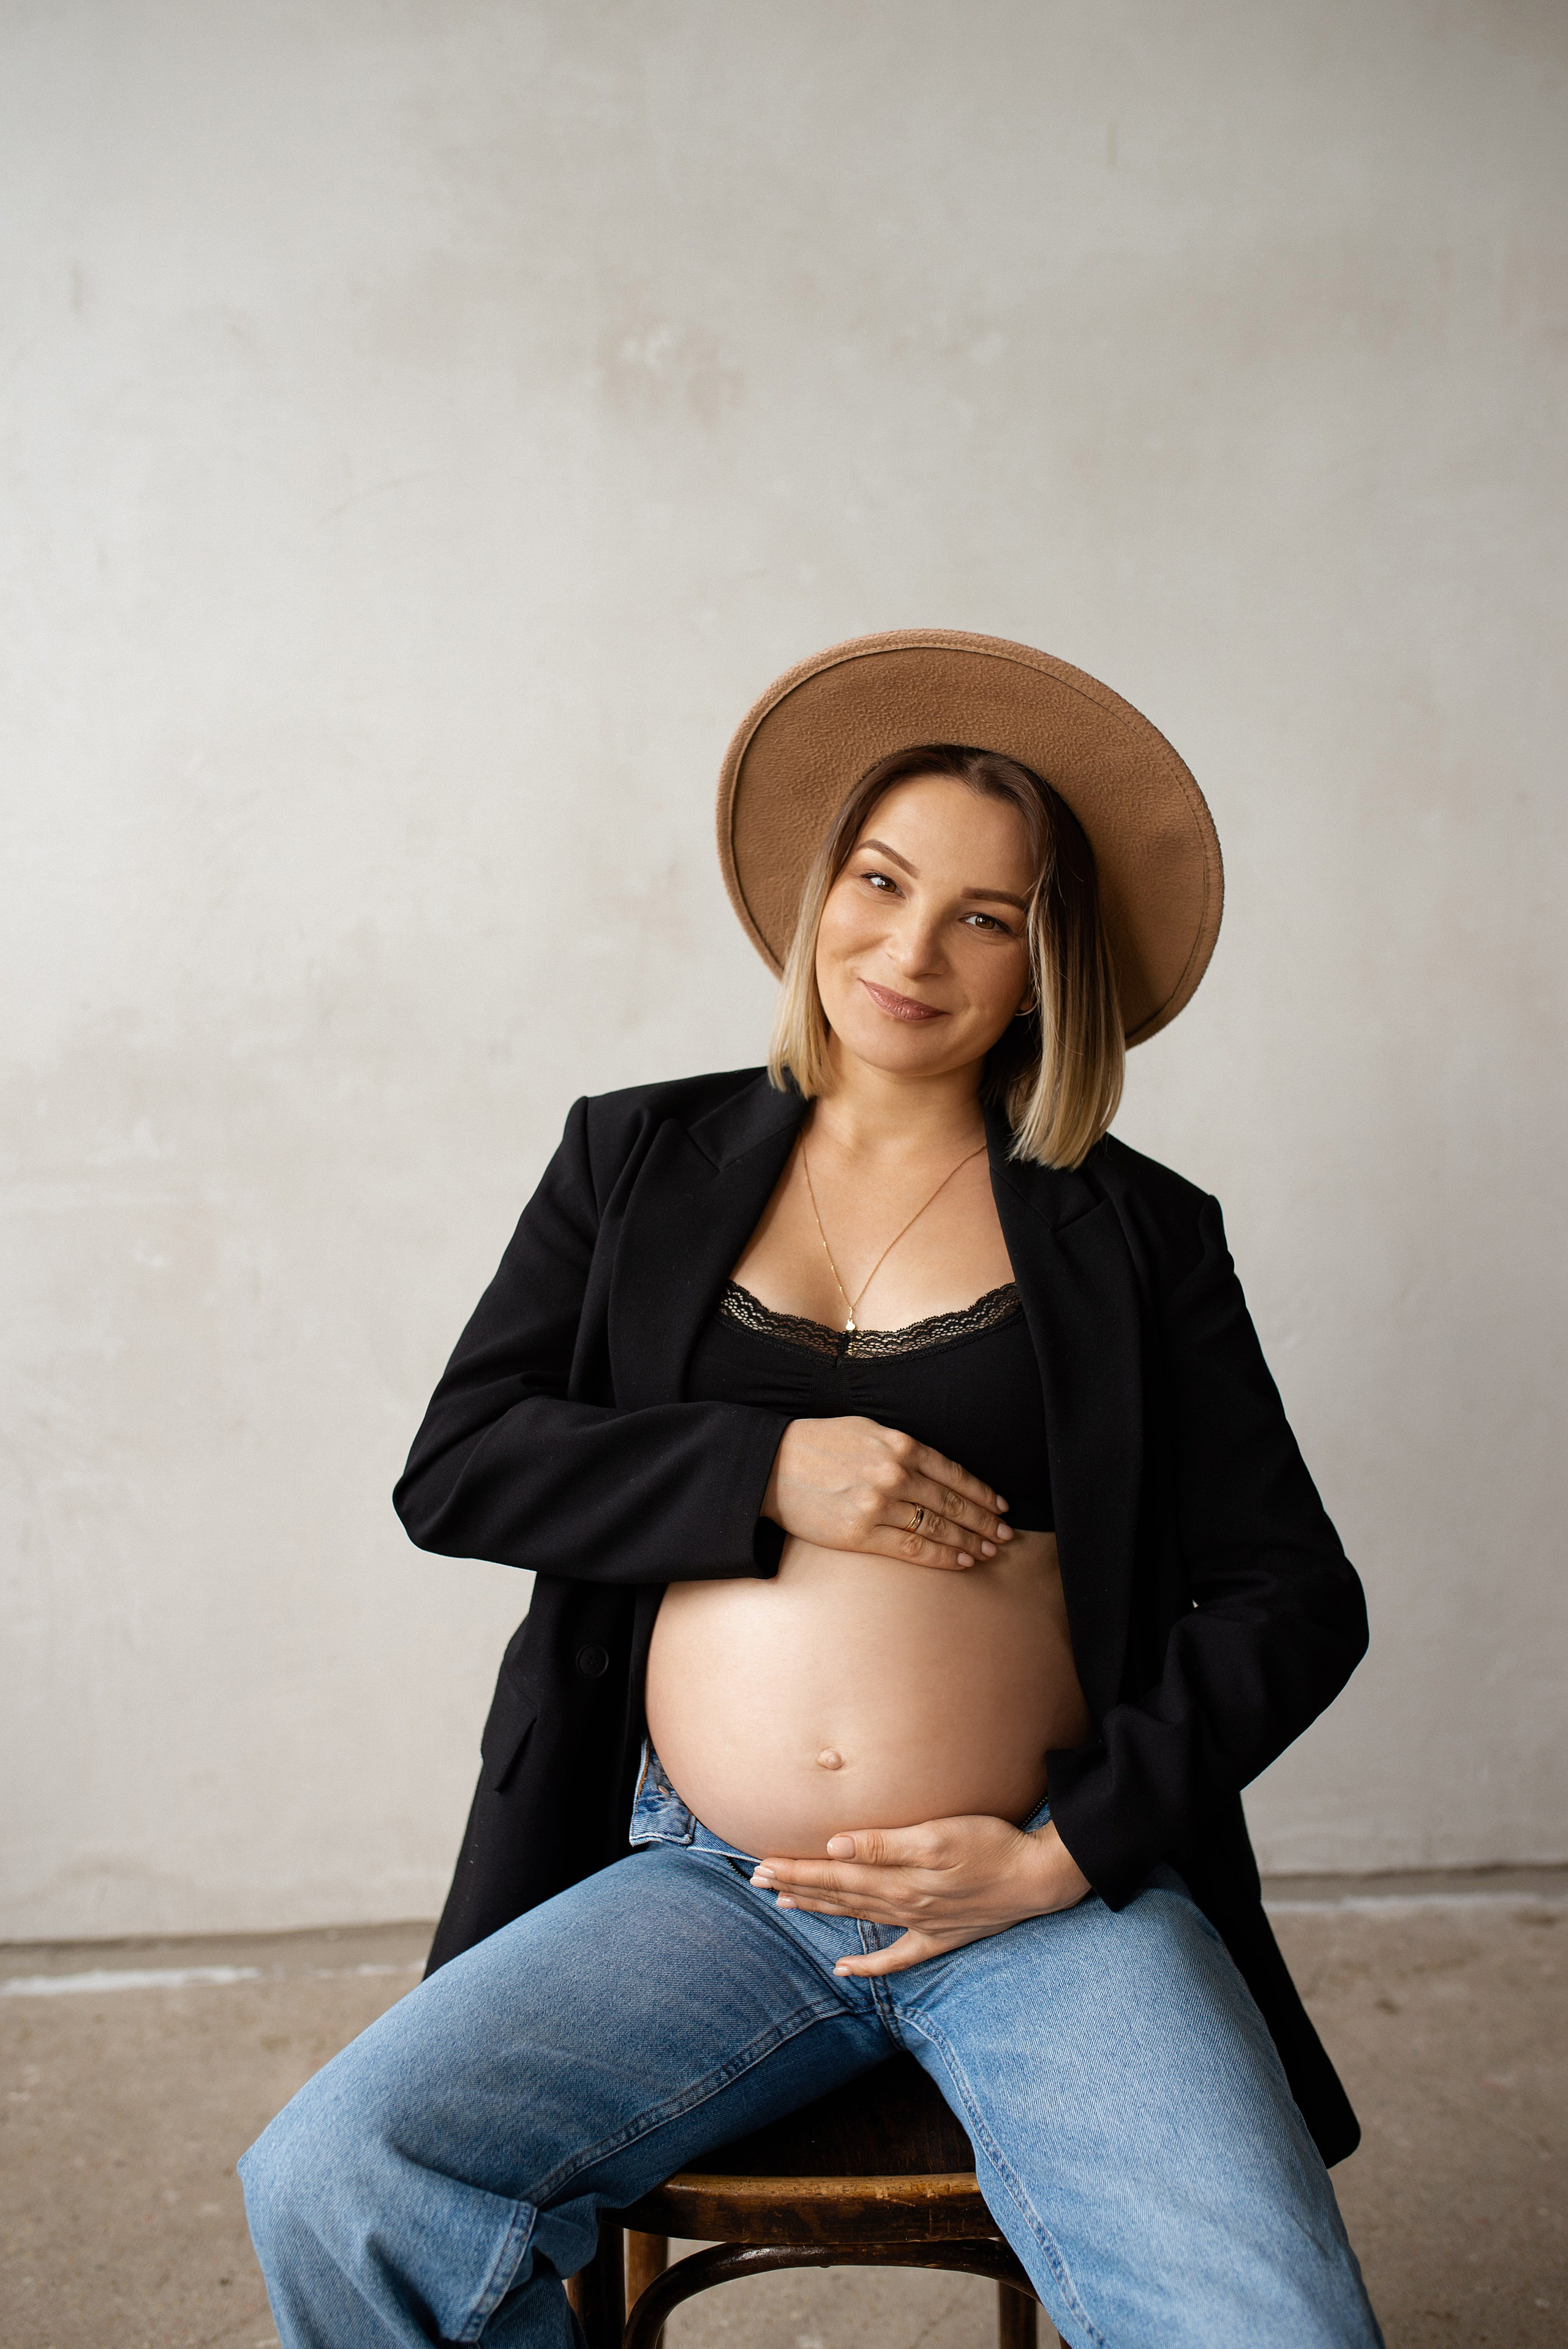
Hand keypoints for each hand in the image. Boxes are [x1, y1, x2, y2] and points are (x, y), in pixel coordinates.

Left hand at [750, 1815, 1090, 1976]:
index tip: (762, 1863)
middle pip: (839, 1894)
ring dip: (821, 1910)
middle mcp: (903, 1905)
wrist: (1038, 1879)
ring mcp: (921, 1925)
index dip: (797, 1868)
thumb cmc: (991, 1844)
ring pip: (859, 1918)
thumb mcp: (939, 1835)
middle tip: (758, 1879)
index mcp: (899, 1877)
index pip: (835, 1872)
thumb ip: (886, 1842)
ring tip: (785, 1903)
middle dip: (797, 1886)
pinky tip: (845, 1969)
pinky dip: (868, 1966)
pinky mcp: (940, 1936)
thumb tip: (837, 1843)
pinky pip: (896, 1958)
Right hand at [761, 1417, 1011, 1571]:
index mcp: (899, 1444)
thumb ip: (902, 1446)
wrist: (771, 1465)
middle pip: (952, 1503)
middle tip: (1005, 1535)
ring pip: (937, 1527)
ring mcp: (878, 1505)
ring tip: (988, 1551)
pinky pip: (912, 1548)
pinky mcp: (861, 1533)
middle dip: (983, 1521)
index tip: (1001, 1506)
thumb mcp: (866, 1430)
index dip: (981, 1493)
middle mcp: (894, 1473)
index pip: (953, 1473)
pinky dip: (941, 1556)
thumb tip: (937, 1468)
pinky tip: (960, 1561)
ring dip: (968, 1541)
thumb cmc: (818, 1443)